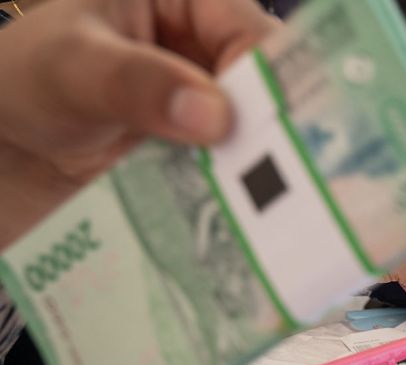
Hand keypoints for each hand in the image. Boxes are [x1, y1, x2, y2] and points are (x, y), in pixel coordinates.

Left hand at [0, 0, 279, 247]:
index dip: (271, 83)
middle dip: (274, 131)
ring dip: (261, 167)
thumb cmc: (30, 81)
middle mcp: (209, 47)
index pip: (253, 36)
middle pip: (267, 88)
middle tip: (288, 180)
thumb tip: (214, 115)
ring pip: (257, 131)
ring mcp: (209, 101)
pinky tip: (246, 213)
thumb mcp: (74, 69)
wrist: (14, 142)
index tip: (273, 137)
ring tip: (277, 207)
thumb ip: (137, 82)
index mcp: (191, 1)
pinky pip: (236, 164)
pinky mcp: (203, 146)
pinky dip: (240, 188)